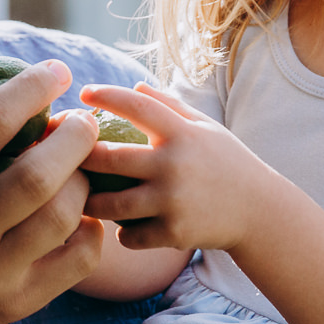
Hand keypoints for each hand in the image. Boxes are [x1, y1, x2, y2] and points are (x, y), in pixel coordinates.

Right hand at [0, 48, 103, 323]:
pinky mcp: (16, 304)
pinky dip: (91, 231)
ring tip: (77, 164)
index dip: (31, 86)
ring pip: (64, 216)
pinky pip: (77, 263)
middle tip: (79, 120)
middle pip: (40, 172)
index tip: (55, 72)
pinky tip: (78, 212)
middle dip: (73, 134)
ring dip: (83, 178)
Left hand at [76, 82, 277, 254]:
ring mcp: (172, 201)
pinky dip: (122, 234)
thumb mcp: (206, 129)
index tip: (83, 93)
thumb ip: (170, 107)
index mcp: (183, 133)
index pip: (136, 105)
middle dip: (80, 158)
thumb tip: (134, 86)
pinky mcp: (174, 233)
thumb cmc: (227, 163)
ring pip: (111, 205)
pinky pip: (130, 236)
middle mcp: (174, 164)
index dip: (106, 96)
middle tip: (64, 157)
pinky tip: (120, 230)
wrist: (260, 212)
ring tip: (80, 198)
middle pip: (109, 158)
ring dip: (90, 203)